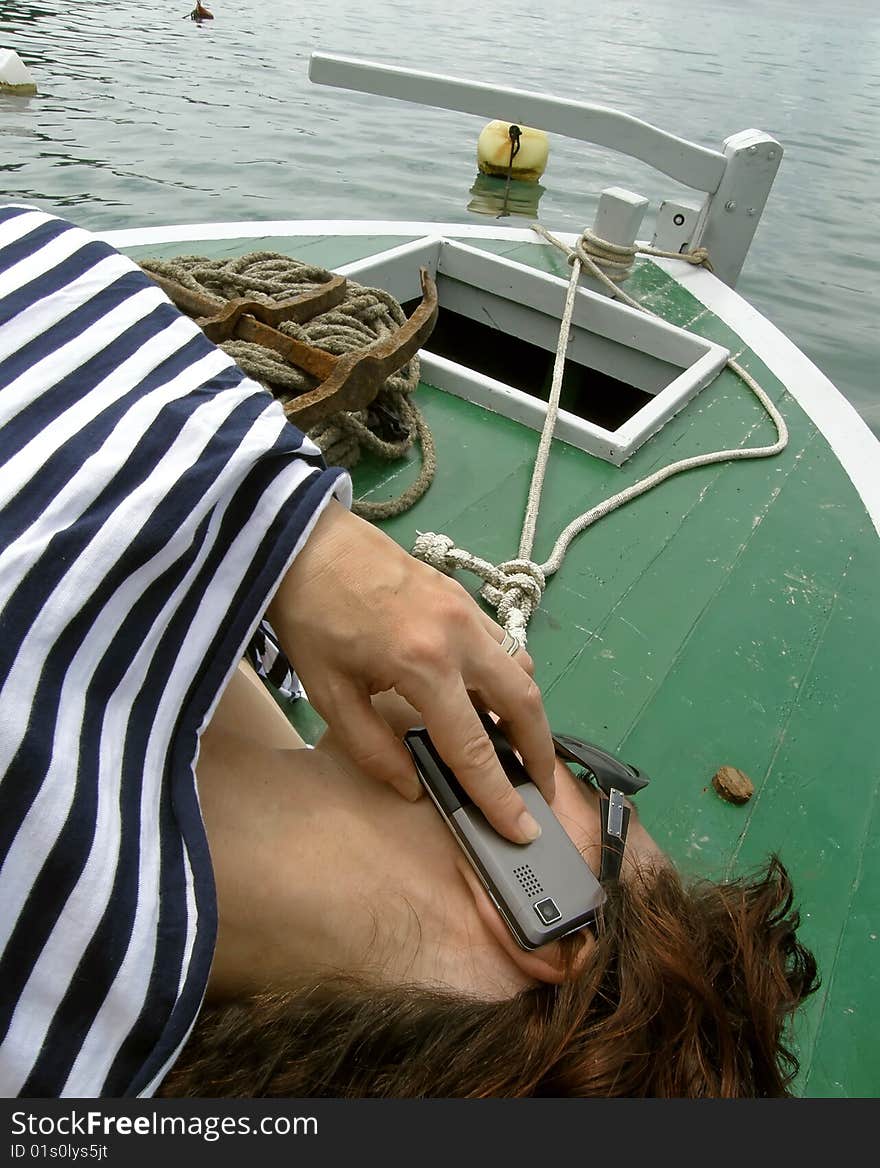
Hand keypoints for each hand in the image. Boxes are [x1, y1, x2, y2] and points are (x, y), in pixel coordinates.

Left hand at [267, 500, 555, 842]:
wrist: (303, 539)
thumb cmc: (308, 616)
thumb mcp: (327, 691)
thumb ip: (371, 747)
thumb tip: (412, 789)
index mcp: (423, 665)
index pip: (473, 746)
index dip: (499, 794)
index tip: (524, 830)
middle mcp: (459, 637)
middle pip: (523, 704)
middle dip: (538, 753)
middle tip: (539, 791)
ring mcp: (466, 610)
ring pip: (520, 669)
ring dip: (527, 712)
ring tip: (516, 748)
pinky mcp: (460, 594)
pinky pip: (502, 643)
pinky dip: (509, 677)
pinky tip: (489, 697)